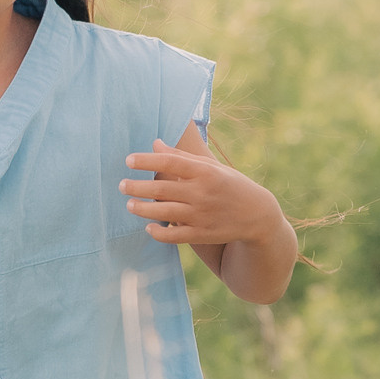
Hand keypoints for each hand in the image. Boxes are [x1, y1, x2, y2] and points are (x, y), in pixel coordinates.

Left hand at [123, 129, 298, 301]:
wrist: (257, 215)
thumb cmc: (230, 185)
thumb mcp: (211, 167)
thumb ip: (181, 157)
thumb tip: (155, 143)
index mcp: (204, 172)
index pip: (170, 161)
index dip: (146, 160)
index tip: (128, 160)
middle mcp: (202, 193)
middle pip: (161, 188)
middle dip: (137, 186)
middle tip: (121, 185)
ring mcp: (201, 215)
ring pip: (164, 212)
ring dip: (142, 208)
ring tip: (129, 204)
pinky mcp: (202, 234)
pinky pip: (174, 235)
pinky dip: (158, 232)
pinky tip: (148, 227)